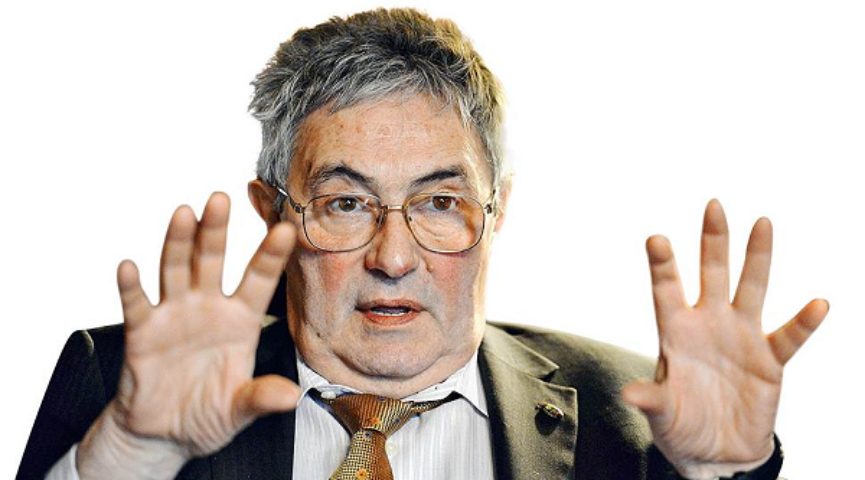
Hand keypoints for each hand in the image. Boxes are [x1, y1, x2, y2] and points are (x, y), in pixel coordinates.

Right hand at [77, 192, 299, 478]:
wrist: (165, 434)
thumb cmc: (208, 414)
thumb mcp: (239, 410)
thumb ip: (261, 397)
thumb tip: (291, 396)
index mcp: (241, 320)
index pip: (260, 280)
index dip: (271, 255)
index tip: (286, 228)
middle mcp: (208, 308)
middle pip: (212, 261)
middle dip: (216, 230)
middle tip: (221, 199)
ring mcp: (174, 315)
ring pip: (176, 270)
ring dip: (177, 242)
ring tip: (184, 213)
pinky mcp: (142, 332)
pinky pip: (137, 305)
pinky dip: (132, 287)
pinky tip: (130, 267)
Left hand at [622, 200, 827, 478]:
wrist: (716, 452)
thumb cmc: (680, 426)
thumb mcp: (661, 414)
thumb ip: (650, 400)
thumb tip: (629, 394)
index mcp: (675, 333)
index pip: (667, 291)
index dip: (663, 266)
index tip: (656, 238)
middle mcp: (708, 325)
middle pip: (712, 274)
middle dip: (713, 241)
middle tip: (712, 205)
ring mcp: (741, 338)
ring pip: (751, 289)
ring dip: (757, 258)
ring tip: (763, 223)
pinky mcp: (769, 361)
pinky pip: (789, 337)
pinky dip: (803, 323)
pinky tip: (817, 304)